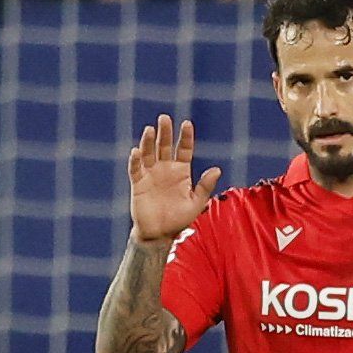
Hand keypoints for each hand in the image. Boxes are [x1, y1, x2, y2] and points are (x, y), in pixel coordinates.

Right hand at [128, 115, 221, 245]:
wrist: (159, 234)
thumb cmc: (179, 219)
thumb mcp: (196, 203)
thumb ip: (205, 186)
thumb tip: (217, 169)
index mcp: (181, 171)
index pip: (184, 149)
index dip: (185, 137)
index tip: (187, 123)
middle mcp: (165, 169)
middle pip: (164, 146)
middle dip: (165, 132)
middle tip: (164, 118)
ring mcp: (151, 174)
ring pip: (148, 153)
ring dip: (148, 141)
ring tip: (150, 130)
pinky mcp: (138, 183)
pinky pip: (135, 169)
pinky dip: (135, 160)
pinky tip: (136, 152)